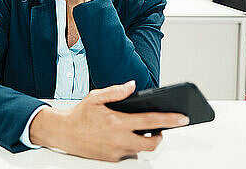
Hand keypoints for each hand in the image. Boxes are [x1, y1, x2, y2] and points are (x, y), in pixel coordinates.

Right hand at [29, 80, 188, 161]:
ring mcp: (116, 151)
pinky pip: (127, 153)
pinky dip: (130, 145)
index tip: (182, 119)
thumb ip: (116, 91)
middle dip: (159, 137)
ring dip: (143, 141)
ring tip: (137, 130)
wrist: (63, 132)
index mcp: (117, 122)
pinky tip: (122, 136)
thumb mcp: (96, 97)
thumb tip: (132, 86)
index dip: (169, 120)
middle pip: (151, 143)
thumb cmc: (79, 114)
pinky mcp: (111, 159)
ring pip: (139, 149)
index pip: (151, 121)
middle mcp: (119, 139)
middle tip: (160, 129)